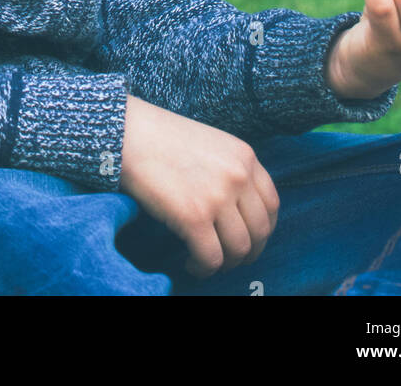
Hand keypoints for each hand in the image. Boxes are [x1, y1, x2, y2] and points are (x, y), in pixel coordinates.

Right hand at [118, 94, 278, 278]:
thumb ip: (230, 171)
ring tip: (205, 259)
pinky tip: (189, 262)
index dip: (263, 230)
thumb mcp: (211, 145)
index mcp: (244, 156)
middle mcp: (238, 175)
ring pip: (239, 249)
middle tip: (229, 258)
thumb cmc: (162, 139)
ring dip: (225, 263)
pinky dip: (203, 268)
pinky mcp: (194, 216)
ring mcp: (218, 196)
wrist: (128, 132)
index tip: (249, 239)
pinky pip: (211, 258)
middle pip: (260, 231)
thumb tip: (238, 212)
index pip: (271, 204)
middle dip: (247, 252)